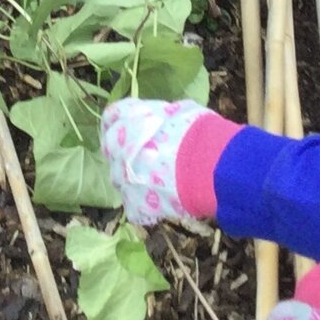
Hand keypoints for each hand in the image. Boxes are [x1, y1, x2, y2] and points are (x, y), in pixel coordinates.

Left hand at [99, 97, 239, 225]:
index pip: (112, 116)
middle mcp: (118, 148)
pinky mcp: (135, 204)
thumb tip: (165, 119)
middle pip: (111, 149)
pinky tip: (162, 204)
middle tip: (146, 156)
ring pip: (120, 179)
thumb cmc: (198, 132)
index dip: (122, 122)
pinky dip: (146, 207)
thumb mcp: (181, 110)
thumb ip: (163, 116)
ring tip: (158, 182)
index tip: (132, 126)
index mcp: (128, 120)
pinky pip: (134, 208)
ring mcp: (124, 178)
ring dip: (134, 179)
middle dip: (125, 152)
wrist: (208, 166)